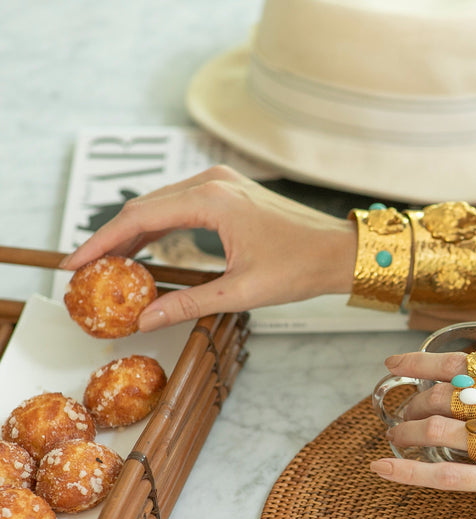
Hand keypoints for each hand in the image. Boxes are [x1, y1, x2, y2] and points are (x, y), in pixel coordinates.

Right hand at [59, 166, 355, 330]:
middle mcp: (212, 182)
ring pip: (161, 204)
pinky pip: (181, 204)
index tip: (76, 262)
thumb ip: (188, 304)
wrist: (338, 251)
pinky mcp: (230, 192)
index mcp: (211, 200)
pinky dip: (160, 225)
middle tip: (87, 267)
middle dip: (112, 237)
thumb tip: (145, 318)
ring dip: (134, 231)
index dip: (103, 241)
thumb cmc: (300, 266)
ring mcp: (222, 183)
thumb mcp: (241, 292)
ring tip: (110, 261)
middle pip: (144, 206)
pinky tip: (147, 247)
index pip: (139, 218)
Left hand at [369, 351, 475, 518]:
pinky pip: (447, 475)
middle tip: (399, 412)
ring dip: (406, 432)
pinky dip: (409, 472)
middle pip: (447, 395)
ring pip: (440, 430)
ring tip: (391, 436)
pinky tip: (382, 467)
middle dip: (414, 402)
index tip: (398, 363)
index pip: (468, 365)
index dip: (425, 361)